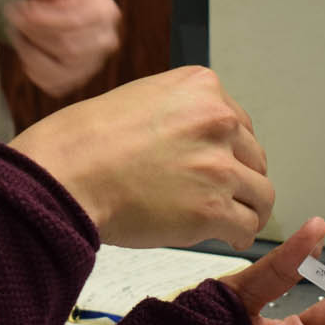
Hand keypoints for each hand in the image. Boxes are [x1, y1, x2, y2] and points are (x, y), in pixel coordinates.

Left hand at [3, 0, 120, 97]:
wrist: (65, 9)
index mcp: (106, 12)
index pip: (75, 21)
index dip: (42, 17)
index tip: (16, 8)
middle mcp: (106, 41)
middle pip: (68, 48)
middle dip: (33, 33)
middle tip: (12, 18)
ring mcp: (93, 64)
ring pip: (60, 71)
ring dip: (30, 52)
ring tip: (16, 33)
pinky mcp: (77, 80)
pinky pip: (53, 85)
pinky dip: (33, 70)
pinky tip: (26, 49)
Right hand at [9, 65, 271, 249]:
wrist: (64, 173)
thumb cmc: (84, 141)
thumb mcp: (139, 99)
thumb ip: (178, 113)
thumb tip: (196, 141)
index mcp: (200, 87)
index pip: (238, 122)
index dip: (228, 148)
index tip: (216, 163)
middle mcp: (217, 120)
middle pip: (254, 156)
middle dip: (238, 176)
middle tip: (219, 193)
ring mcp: (218, 165)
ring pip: (260, 193)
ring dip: (245, 207)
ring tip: (230, 218)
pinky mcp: (213, 208)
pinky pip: (247, 226)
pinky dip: (238, 234)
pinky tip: (225, 236)